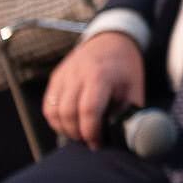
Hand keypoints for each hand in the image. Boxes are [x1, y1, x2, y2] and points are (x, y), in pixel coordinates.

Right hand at [43, 31, 143, 147]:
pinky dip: (55, 120)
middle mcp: (77, 74)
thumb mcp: (134, 87)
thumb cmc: (125, 66)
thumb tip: (127, 136)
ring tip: (79, 135)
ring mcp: (63, 75)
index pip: (89, 110)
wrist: (111, 39)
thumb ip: (129, 112)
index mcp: (101, 75)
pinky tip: (69, 125)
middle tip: (89, 141)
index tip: (97, 143)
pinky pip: (48, 104)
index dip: (91, 131)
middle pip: (67, 112)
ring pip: (53, 110)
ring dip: (64, 128)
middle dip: (77, 133)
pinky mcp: (55, 78)